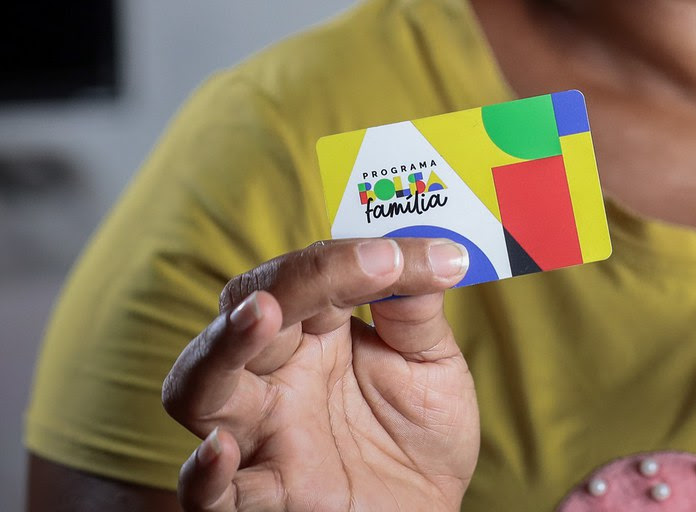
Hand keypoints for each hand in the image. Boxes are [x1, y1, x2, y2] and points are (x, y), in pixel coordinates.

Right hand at [162, 238, 479, 510]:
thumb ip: (418, 314)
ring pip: (201, 384)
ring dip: (224, 347)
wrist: (429, 506)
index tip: (403, 256)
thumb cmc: (422, 431)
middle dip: (290, 282)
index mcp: (316, 332)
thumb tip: (431, 253)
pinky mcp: (262, 495)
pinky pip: (210, 491)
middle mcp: (278, 373)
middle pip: (247, 310)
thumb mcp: (433, 365)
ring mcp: (262, 432)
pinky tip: (219, 449)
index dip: (348, 259)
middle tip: (354, 266)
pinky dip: (203, 474)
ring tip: (262, 314)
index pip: (309, 276)